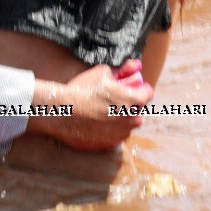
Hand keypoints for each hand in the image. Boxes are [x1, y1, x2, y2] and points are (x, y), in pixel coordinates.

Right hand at [27, 64, 151, 150]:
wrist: (62, 111)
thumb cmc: (82, 90)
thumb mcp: (103, 73)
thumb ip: (124, 69)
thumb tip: (137, 64)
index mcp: (133, 100)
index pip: (147, 93)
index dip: (138, 88)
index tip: (129, 86)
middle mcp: (132, 120)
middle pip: (137, 110)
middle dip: (129, 104)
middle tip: (112, 98)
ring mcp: (121, 135)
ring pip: (127, 125)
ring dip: (120, 119)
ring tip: (101, 111)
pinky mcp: (109, 145)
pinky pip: (115, 136)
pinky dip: (109, 130)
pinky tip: (95, 122)